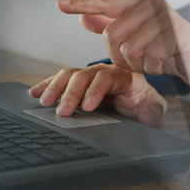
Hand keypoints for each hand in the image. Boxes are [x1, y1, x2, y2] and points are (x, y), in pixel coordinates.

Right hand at [29, 63, 165, 126]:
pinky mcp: (79, 83)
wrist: (142, 102)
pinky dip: (47, 85)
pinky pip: (61, 81)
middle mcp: (104, 71)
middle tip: (62, 111)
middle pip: (83, 76)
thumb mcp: (155, 108)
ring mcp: (89, 76)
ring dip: (55, 88)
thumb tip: (146, 117)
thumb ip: (153, 112)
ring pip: (69, 75)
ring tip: (44, 102)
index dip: (95, 91)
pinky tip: (34, 93)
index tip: (87, 107)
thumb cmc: (147, 104)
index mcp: (123, 75)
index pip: (105, 78)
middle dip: (71, 93)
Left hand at [57, 0, 189, 97]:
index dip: (81, 3)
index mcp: (139, 2)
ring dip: (138, 66)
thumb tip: (83, 18)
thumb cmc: (171, 50)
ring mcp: (163, 18)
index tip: (60, 5)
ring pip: (129, 49)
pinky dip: (153, 69)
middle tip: (135, 65)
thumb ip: (113, 26)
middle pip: (112, 34)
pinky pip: (149, 58)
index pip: (104, 1)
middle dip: (120, 58)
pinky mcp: (175, 35)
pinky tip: (163, 66)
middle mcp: (150, 5)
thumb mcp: (140, 38)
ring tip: (152, 64)